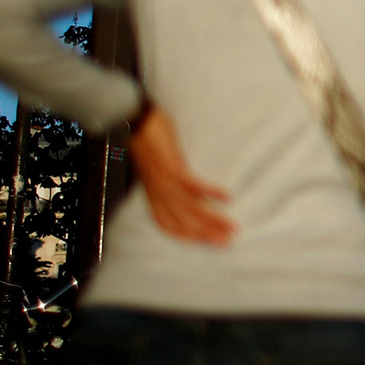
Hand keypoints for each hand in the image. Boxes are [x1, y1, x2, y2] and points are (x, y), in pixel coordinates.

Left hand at [126, 102, 234, 244]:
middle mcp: (159, 192)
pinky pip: (193, 185)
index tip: (205, 242)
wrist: (132, 122)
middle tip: (227, 241)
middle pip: (184, 221)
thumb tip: (181, 186)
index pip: (168, 224)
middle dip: (207, 234)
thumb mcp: (152, 166)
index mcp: (153, 194)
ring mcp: (165, 182)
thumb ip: (164, 178)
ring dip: (213, 220)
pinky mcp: (172, 168)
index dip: (187, 235)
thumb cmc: (145, 140)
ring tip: (231, 226)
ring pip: (191, 208)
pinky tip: (227, 197)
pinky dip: (211, 192)